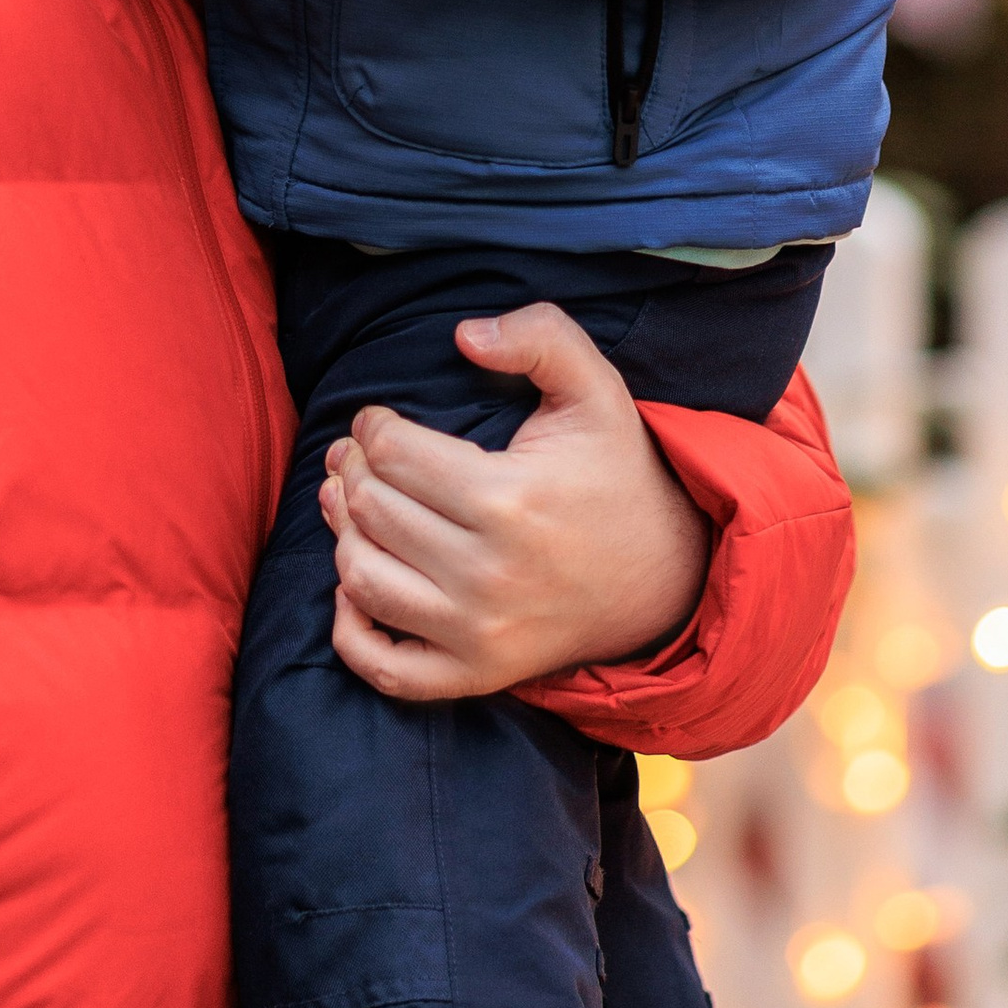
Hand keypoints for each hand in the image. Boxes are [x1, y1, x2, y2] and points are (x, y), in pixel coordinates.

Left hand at [322, 304, 712, 701]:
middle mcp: (489, 574)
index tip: (380, 421)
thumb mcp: (596, 390)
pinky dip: (352, 630)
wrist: (666, 575)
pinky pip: (385, 667)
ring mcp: (480, 633)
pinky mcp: (477, 673)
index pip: (392, 454)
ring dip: (342, 535)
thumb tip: (464, 334)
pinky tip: (356, 588)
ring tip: (351, 506)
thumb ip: (541, 337)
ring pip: (363, 579)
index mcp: (509, 500)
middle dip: (351, 471)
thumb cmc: (615, 475)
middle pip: (371, 510)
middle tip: (360, 457)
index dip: (372, 427)